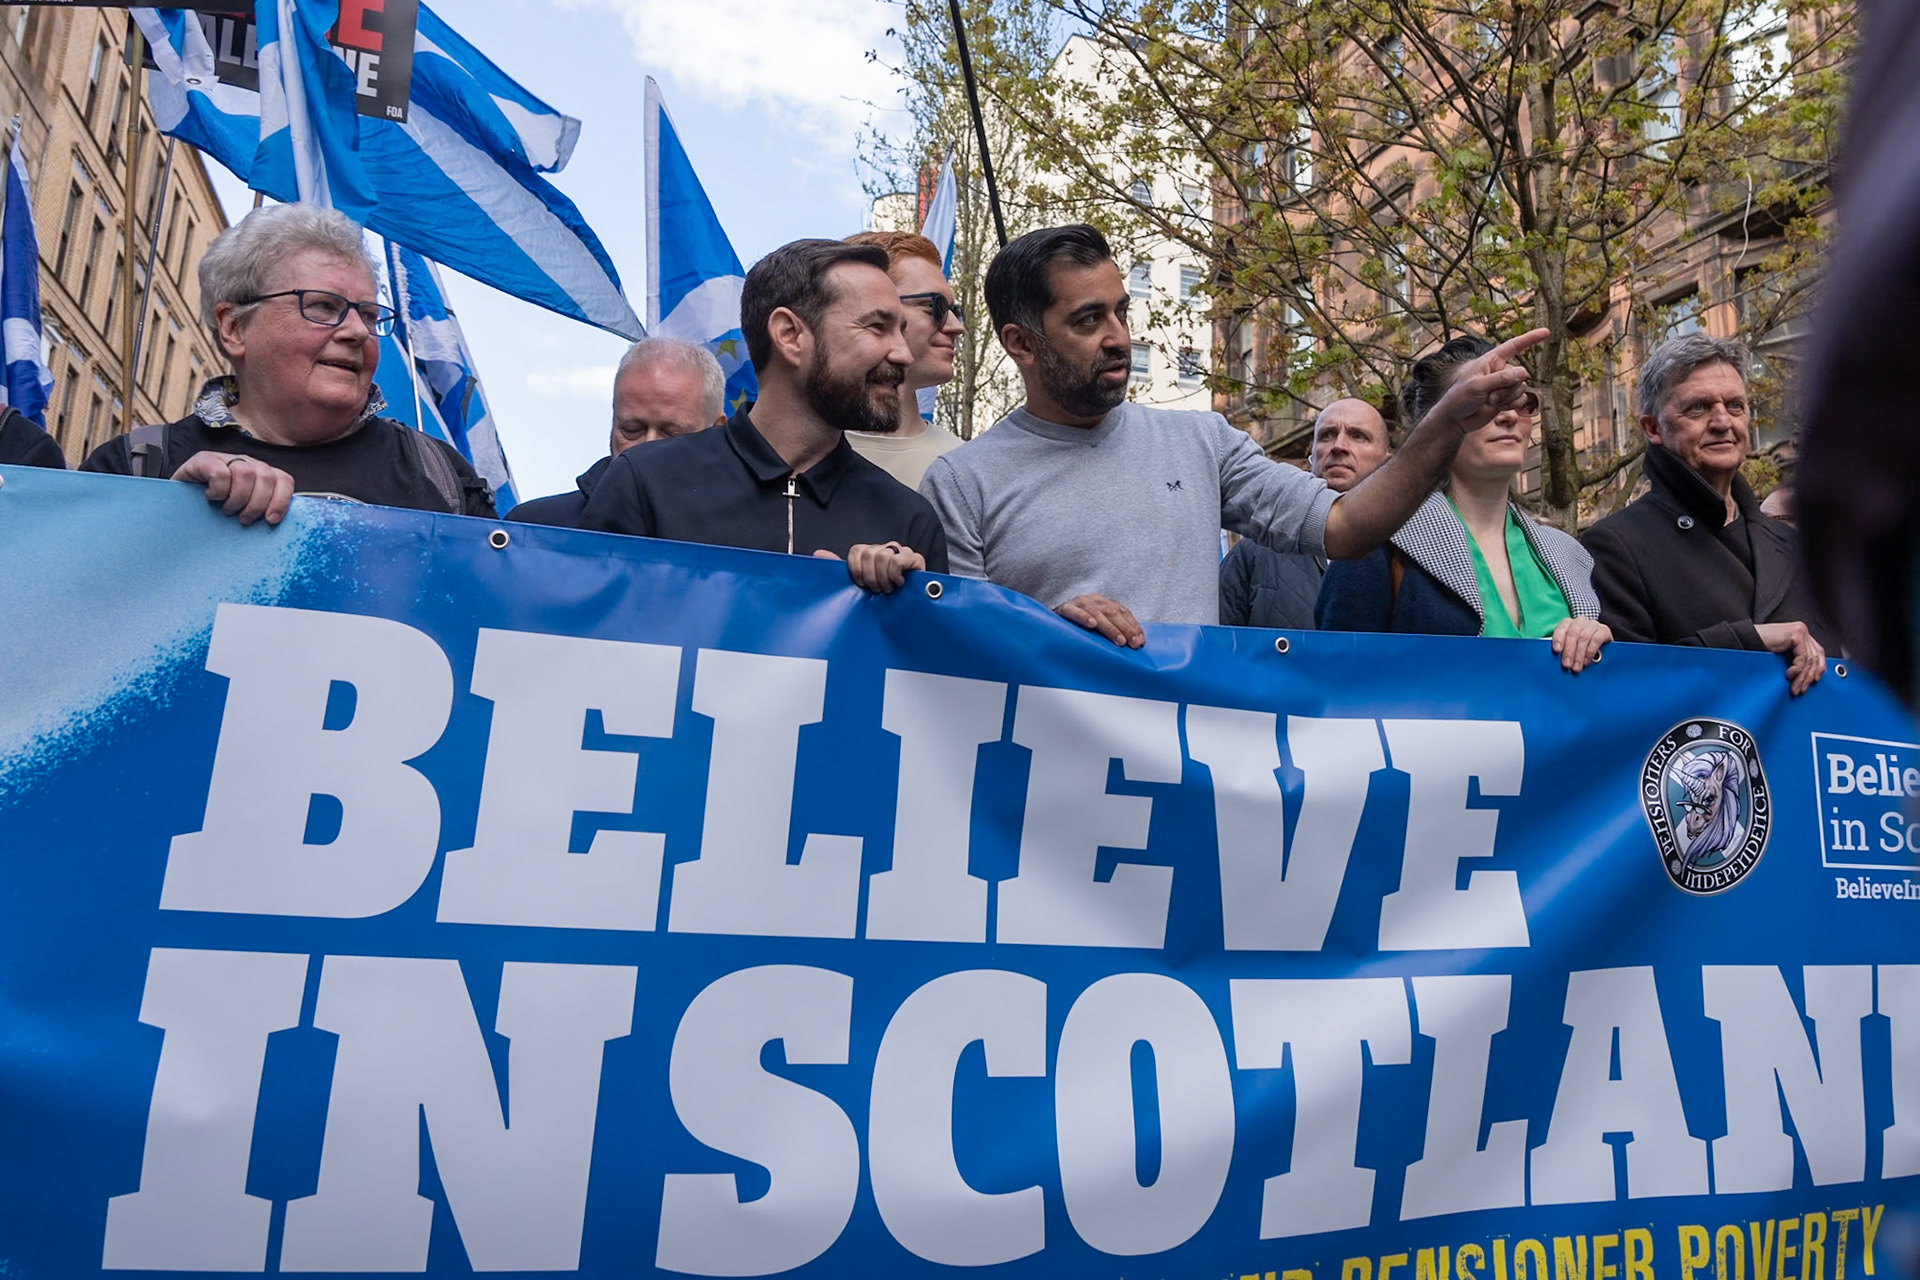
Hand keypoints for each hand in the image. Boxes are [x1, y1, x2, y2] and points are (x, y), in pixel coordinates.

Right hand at [170, 451, 295, 525]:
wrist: (176, 505)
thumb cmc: (213, 512)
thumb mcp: (243, 511)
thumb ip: (262, 511)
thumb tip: (279, 525)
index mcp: (261, 474)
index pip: (283, 480)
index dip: (281, 500)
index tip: (270, 520)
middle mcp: (246, 463)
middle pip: (267, 477)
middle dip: (257, 504)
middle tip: (243, 518)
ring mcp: (225, 459)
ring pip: (246, 473)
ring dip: (238, 498)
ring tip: (227, 510)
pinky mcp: (203, 460)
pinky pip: (221, 472)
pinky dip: (219, 490)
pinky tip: (211, 497)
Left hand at [817, 542, 925, 593]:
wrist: (907, 611)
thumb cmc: (882, 597)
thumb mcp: (858, 584)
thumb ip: (839, 568)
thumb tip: (818, 553)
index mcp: (871, 553)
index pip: (856, 551)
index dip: (856, 570)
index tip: (861, 585)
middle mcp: (885, 549)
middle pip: (869, 553)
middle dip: (870, 577)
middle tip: (876, 590)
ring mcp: (901, 552)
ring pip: (882, 556)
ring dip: (883, 578)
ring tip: (888, 589)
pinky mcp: (915, 559)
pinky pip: (898, 560)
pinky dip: (895, 574)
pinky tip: (899, 583)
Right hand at [1055, 594, 1144, 647]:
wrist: (1049, 620)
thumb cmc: (1078, 626)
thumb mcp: (1098, 626)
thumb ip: (1113, 630)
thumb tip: (1134, 644)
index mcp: (1104, 602)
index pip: (1124, 612)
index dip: (1133, 626)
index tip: (1140, 641)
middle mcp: (1094, 600)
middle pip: (1113, 612)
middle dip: (1125, 628)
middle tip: (1132, 644)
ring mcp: (1079, 603)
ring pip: (1097, 613)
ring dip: (1110, 628)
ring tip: (1119, 640)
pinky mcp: (1065, 608)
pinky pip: (1075, 612)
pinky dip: (1084, 617)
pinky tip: (1091, 625)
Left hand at [1421, 328, 1550, 436]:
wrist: (1456, 420)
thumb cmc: (1459, 398)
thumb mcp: (1477, 386)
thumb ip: (1500, 379)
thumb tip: (1522, 373)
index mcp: (1491, 360)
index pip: (1514, 346)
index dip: (1530, 338)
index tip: (1546, 332)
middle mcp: (1500, 370)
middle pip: (1520, 374)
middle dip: (1507, 388)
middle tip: (1489, 397)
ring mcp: (1504, 385)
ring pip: (1521, 388)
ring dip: (1508, 398)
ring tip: (1489, 402)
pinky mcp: (1506, 399)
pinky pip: (1521, 399)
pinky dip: (1512, 405)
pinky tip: (1498, 409)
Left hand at [1550, 616, 1609, 672]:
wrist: (1601, 643)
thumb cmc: (1579, 646)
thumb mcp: (1568, 646)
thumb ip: (1561, 649)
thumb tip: (1552, 658)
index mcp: (1568, 623)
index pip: (1561, 628)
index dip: (1558, 639)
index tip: (1556, 651)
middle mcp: (1580, 621)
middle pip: (1572, 634)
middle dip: (1569, 651)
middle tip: (1566, 665)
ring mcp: (1593, 624)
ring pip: (1584, 637)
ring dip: (1579, 654)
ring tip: (1576, 667)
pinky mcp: (1604, 630)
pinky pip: (1596, 640)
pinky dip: (1590, 652)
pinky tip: (1586, 662)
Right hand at [1753, 621, 1825, 695]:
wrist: (1745, 640)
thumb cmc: (1758, 648)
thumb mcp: (1783, 656)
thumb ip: (1796, 660)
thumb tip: (1810, 676)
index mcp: (1800, 635)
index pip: (1817, 652)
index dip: (1818, 668)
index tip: (1813, 682)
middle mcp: (1802, 631)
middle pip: (1816, 656)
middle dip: (1809, 676)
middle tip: (1801, 689)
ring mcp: (1801, 631)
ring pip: (1810, 659)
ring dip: (1803, 676)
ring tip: (1795, 687)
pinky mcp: (1797, 634)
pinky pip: (1803, 656)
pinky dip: (1797, 669)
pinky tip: (1789, 675)